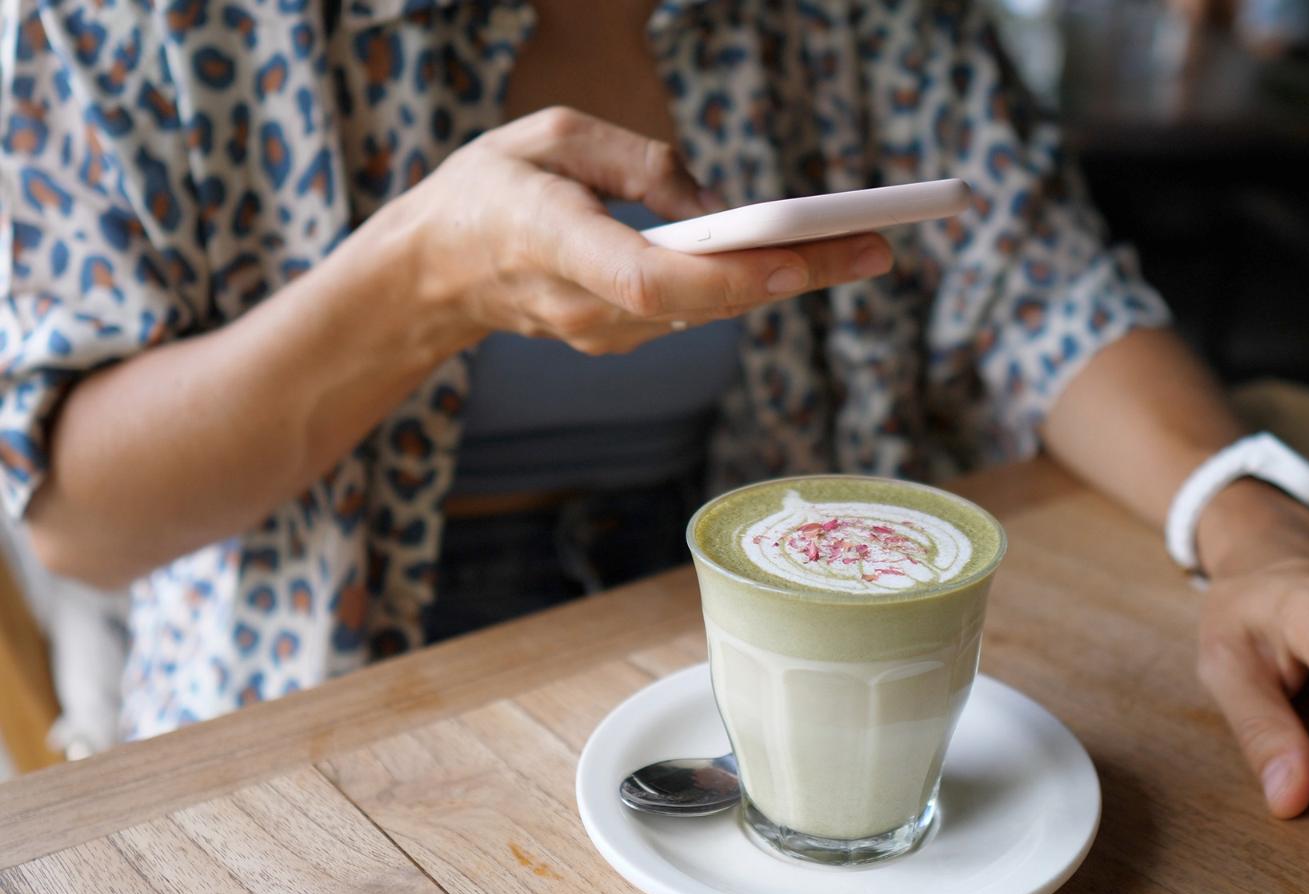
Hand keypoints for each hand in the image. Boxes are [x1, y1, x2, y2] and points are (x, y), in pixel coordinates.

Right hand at [361, 106, 892, 354]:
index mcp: (549, 240)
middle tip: (876, 248)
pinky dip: (749, 288)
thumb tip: (718, 207)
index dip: (722, 276)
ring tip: (862, 250)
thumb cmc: (488, 189)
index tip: (793, 257)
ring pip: (708, 314)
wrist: (431, 273)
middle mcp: (579, 303)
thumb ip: (637, 162)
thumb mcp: (550, 136)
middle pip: (699, 303)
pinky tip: (805, 263)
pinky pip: (694, 315)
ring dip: (786, 283)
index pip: (645, 279)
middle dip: (794, 275)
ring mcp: (599, 334)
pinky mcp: (617, 339)